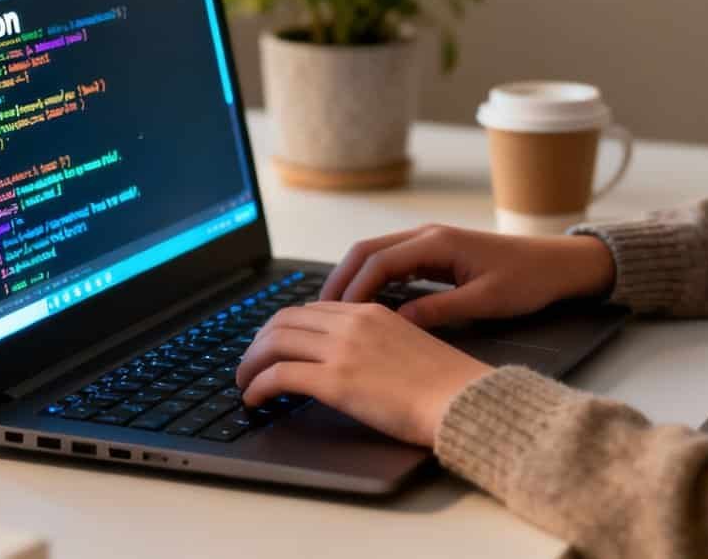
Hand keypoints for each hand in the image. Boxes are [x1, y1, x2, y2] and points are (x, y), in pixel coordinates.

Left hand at [233, 301, 492, 445]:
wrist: (463, 399)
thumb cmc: (447, 384)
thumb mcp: (410, 345)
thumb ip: (378, 341)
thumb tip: (353, 359)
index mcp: (372, 312)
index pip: (312, 309)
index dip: (285, 327)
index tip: (275, 346)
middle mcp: (353, 322)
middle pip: (284, 319)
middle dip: (259, 342)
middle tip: (250, 364)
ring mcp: (342, 350)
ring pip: (273, 343)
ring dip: (250, 363)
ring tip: (244, 383)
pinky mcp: (335, 380)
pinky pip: (278, 375)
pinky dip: (258, 386)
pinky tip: (255, 399)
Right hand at [318, 224, 615, 328]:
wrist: (558, 265)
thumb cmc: (529, 281)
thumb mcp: (486, 301)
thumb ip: (440, 310)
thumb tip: (398, 322)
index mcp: (437, 242)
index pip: (378, 261)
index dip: (352, 289)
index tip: (334, 318)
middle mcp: (428, 236)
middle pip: (366, 251)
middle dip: (339, 279)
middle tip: (316, 314)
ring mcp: (430, 242)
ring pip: (376, 254)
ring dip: (352, 278)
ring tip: (332, 311)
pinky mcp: (436, 253)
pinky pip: (393, 262)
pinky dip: (371, 279)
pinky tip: (364, 305)